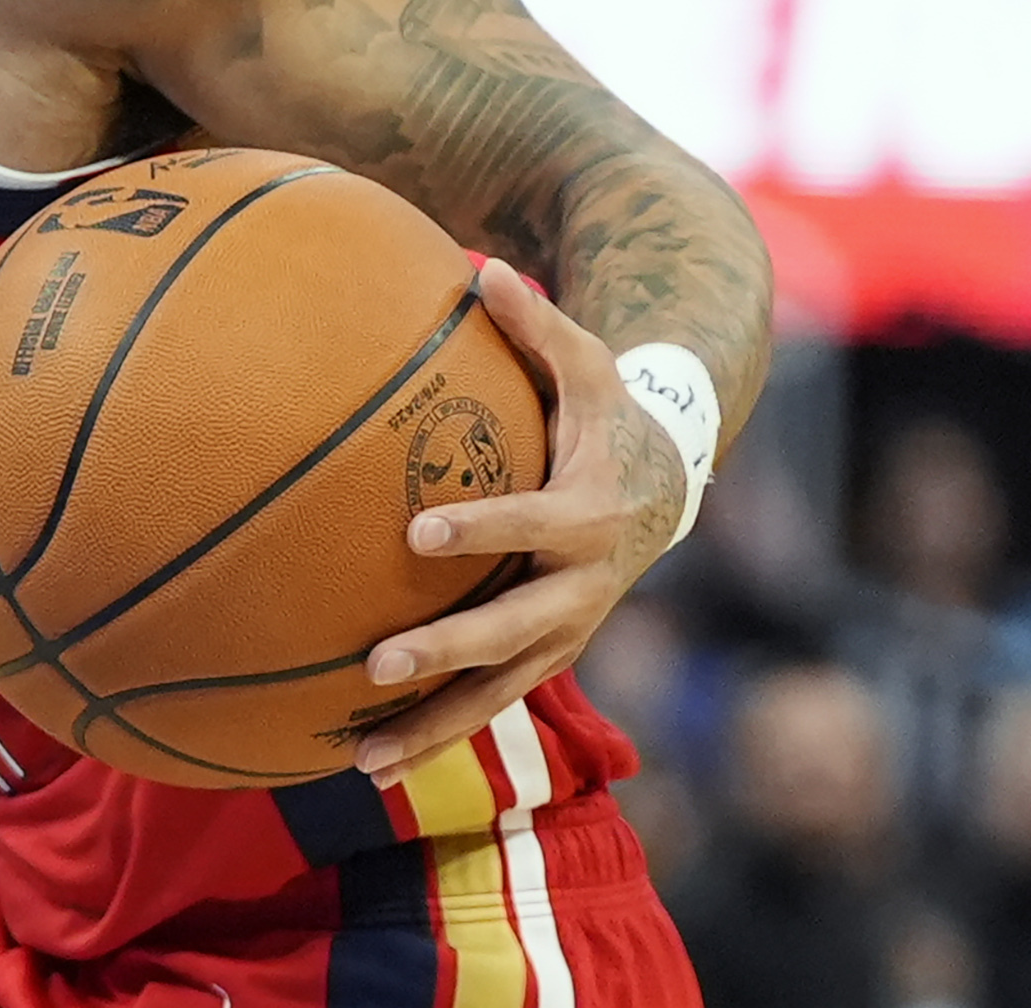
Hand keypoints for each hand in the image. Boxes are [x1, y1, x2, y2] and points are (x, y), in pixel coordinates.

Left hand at [351, 259, 684, 781]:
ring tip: (360, 760)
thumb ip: (535, 323)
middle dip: (446, 650)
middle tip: (376, 661)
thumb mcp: (588, 361)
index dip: (480, 529)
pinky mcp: (548, 656)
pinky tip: (365, 761)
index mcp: (585, 512)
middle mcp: (581, 586)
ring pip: (498, 692)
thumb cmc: (607, 410)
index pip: (528, 523)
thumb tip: (482, 268)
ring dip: (432, 727)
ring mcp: (566, 631)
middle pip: (511, 629)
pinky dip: (434, 736)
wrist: (669, 482)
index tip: (417, 532)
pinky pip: (488, 705)